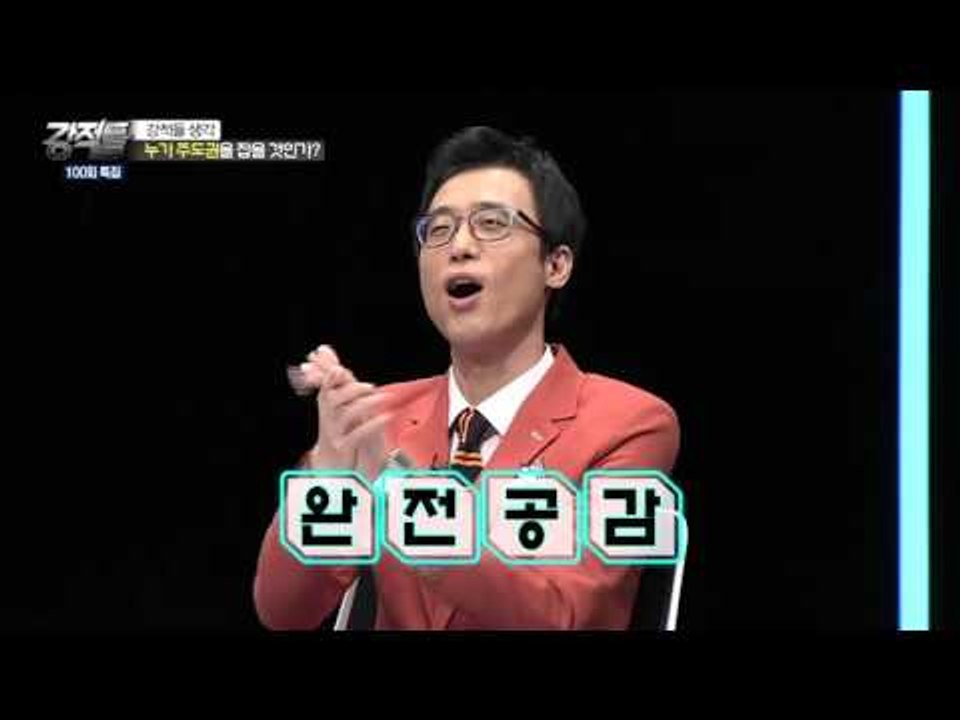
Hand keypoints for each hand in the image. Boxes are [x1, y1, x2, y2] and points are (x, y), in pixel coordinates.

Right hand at [295, 345, 393, 475]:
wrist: (330, 462)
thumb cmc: (335, 426)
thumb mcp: (334, 402)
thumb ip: (333, 377)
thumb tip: (323, 349)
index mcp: (326, 404)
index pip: (325, 388)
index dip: (331, 379)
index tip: (340, 370)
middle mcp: (327, 418)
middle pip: (334, 400)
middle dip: (352, 391)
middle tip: (371, 385)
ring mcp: (334, 433)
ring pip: (347, 415)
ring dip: (367, 404)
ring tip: (387, 397)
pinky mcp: (344, 447)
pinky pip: (358, 434)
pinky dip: (374, 424)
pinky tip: (388, 417)